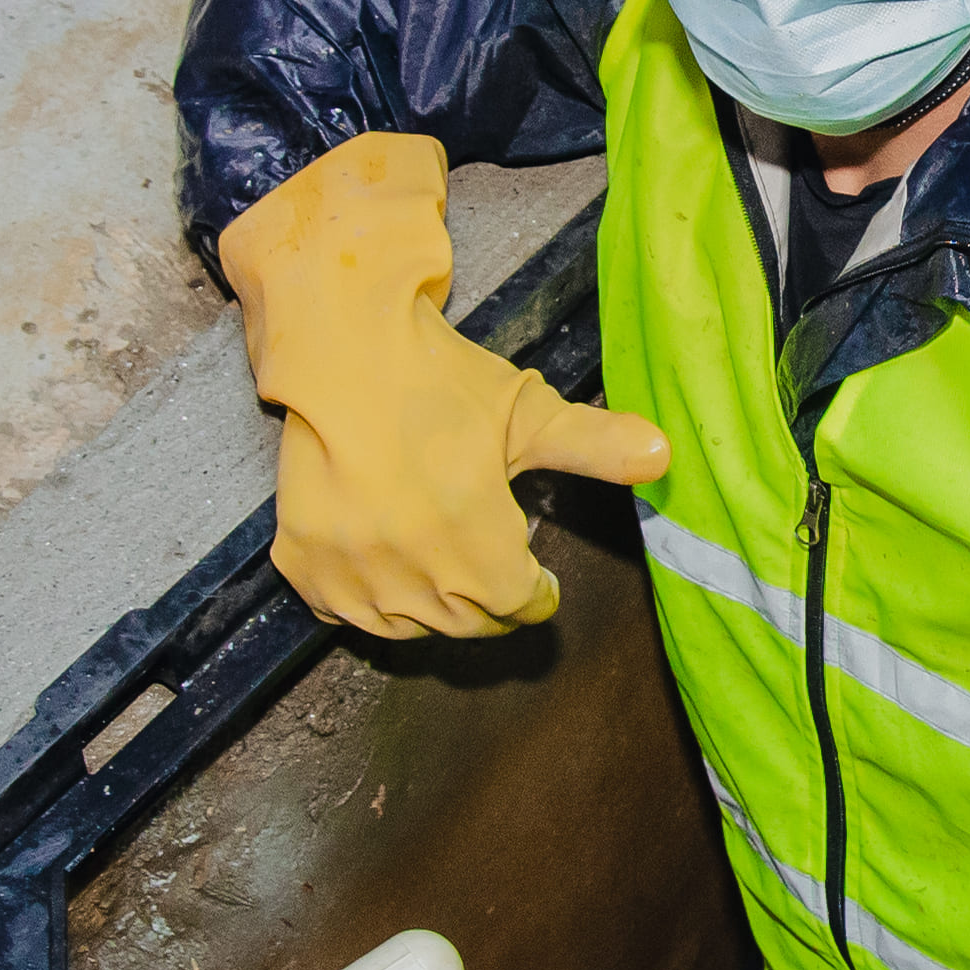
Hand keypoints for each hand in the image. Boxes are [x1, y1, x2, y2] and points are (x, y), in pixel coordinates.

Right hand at [219, 136, 670, 636]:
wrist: (342, 344)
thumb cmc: (438, 377)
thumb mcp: (526, 412)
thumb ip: (594, 446)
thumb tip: (665, 456)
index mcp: (471, 535)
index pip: (519, 606)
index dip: (537, 592)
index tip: (539, 579)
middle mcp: (408, 563)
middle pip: (468, 622)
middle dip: (492, 602)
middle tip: (496, 570)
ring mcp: (350, 567)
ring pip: (408, 626)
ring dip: (435, 607)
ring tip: (446, 566)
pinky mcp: (303, 560)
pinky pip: (345, 612)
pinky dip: (369, 602)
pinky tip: (388, 568)